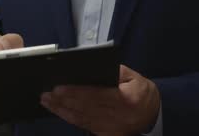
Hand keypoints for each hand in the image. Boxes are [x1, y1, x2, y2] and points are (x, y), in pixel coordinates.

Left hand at [40, 65, 160, 135]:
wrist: (152, 114)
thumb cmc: (140, 91)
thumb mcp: (133, 76)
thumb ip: (114, 71)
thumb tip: (89, 69)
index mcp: (127, 99)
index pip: (96, 95)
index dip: (75, 92)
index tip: (58, 88)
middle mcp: (119, 116)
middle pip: (85, 108)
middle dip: (63, 101)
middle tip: (46, 94)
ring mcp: (112, 129)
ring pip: (82, 119)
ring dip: (62, 110)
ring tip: (47, 101)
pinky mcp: (107, 135)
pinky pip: (85, 126)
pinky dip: (70, 119)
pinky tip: (59, 111)